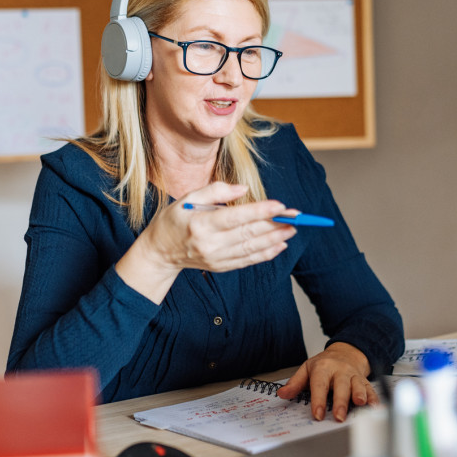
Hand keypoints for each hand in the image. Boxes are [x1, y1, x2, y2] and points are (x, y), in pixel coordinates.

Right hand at [116, 181, 294, 302]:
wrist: (160, 252)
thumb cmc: (174, 219)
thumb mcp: (187, 197)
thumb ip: (216, 191)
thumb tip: (243, 189)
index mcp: (201, 223)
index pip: (236, 217)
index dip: (260, 211)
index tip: (280, 205)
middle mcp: (210, 244)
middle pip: (249, 233)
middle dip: (275, 224)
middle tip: (296, 217)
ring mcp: (216, 258)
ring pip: (252, 248)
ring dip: (275, 239)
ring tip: (293, 229)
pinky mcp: (221, 267)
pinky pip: (248, 261)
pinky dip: (265, 254)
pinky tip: (279, 245)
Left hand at [277, 342, 375, 421]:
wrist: (346, 352)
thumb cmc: (325, 364)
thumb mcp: (307, 369)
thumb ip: (295, 383)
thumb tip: (282, 394)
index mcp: (323, 368)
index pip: (319, 384)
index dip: (318, 400)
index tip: (317, 414)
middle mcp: (340, 371)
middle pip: (341, 386)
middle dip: (340, 401)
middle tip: (339, 416)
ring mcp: (353, 376)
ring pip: (358, 385)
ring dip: (360, 395)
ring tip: (360, 404)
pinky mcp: (364, 381)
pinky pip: (370, 388)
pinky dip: (374, 397)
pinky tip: (375, 406)